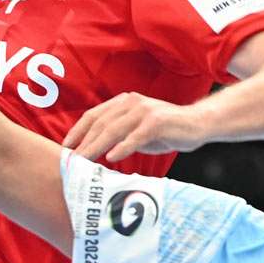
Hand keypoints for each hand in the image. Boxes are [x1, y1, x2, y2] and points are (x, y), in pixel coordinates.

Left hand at [62, 92, 205, 161]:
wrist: (197, 124)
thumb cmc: (166, 130)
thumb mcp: (137, 131)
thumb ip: (119, 136)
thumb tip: (96, 153)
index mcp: (124, 102)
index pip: (94, 115)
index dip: (77, 131)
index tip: (65, 147)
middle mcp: (132, 102)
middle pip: (100, 123)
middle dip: (83, 143)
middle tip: (71, 160)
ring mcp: (144, 111)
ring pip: (114, 129)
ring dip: (96, 146)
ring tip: (84, 161)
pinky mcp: (157, 123)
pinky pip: (135, 137)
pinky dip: (122, 147)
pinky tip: (111, 158)